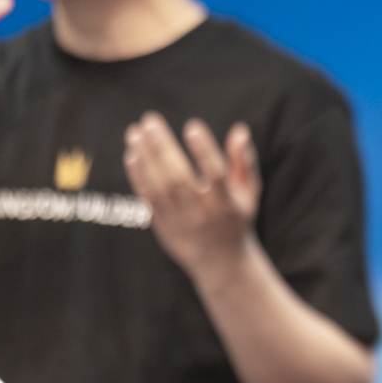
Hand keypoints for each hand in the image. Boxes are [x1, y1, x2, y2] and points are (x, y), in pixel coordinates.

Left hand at [123, 113, 260, 280]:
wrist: (219, 261)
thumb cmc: (236, 217)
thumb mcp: (249, 193)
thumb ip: (244, 161)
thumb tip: (240, 130)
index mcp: (227, 203)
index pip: (216, 174)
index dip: (204, 150)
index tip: (192, 126)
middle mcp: (203, 213)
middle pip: (179, 177)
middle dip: (162, 147)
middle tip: (150, 120)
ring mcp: (181, 220)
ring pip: (159, 186)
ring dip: (144, 157)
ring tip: (135, 132)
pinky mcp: (163, 226)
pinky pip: (147, 197)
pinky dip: (138, 176)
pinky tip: (132, 154)